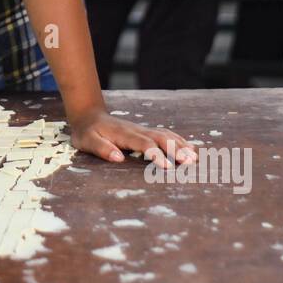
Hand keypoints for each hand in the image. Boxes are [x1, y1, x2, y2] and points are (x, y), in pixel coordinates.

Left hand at [67, 110, 197, 167]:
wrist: (89, 116)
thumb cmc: (87, 132)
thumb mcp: (87, 142)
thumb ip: (102, 149)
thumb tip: (118, 158)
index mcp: (124, 134)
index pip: (144, 144)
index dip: (156, 155)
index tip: (167, 167)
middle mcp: (137, 130)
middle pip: (160, 138)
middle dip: (176, 149)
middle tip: (190, 162)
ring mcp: (143, 130)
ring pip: (165, 135)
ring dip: (181, 145)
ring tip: (195, 157)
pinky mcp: (145, 132)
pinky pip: (165, 134)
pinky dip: (179, 140)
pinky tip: (191, 148)